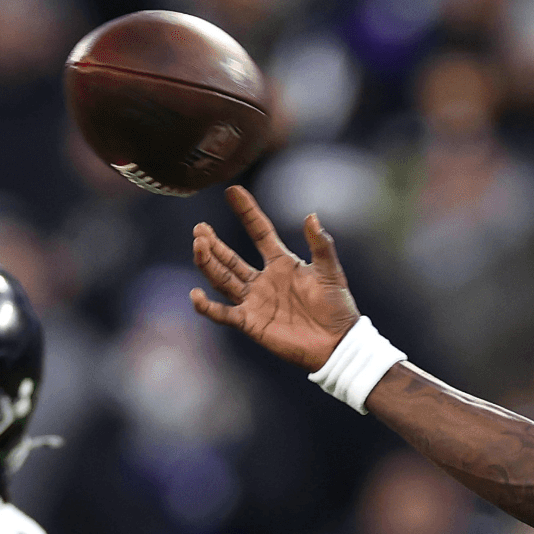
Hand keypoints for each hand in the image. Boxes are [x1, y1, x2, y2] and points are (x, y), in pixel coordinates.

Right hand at [190, 185, 362, 370]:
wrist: (337, 343)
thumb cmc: (337, 307)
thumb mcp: (330, 272)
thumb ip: (320, 245)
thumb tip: (311, 216)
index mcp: (282, 263)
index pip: (259, 231)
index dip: (247, 211)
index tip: (233, 191)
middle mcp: (263, 279)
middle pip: (231, 257)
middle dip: (214, 242)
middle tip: (201, 228)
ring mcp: (255, 301)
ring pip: (223, 279)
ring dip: (209, 263)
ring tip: (198, 245)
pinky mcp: (251, 323)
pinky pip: (223, 313)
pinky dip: (207, 307)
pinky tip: (196, 294)